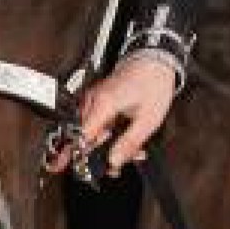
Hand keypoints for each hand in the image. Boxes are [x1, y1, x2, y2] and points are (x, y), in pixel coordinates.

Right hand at [48, 53, 180, 173]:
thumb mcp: (148, 120)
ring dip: (105, 145)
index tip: (73, 169)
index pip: (81, 136)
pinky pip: (96, 121)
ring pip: (90, 130)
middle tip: (114, 168)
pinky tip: (123, 140)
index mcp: (103, 104)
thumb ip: (129, 143)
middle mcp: (94, 101)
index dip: (78, 155)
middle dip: (97, 154)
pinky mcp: (100, 99)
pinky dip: (107, 134)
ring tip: (130, 152)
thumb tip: (114, 161)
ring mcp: (95, 99)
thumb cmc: (154, 83)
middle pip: (83, 136)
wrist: (156, 59)